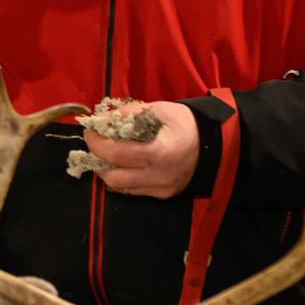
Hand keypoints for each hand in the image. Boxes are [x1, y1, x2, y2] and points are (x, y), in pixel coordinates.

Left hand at [84, 100, 198, 198]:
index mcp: (160, 152)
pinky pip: (133, 190)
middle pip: (113, 177)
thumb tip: (101, 118)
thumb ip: (129, 113)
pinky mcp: (163, 195)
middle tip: (96, 144)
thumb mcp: (160, 110)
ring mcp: (162, 188)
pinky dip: (123, 178)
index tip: (90, 132)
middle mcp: (160, 175)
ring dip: (108, 171)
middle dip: (97, 160)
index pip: (116, 154)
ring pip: (120, 188)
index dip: (96, 143)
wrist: (214, 145)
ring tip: (108, 154)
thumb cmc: (186, 124)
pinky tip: (124, 164)